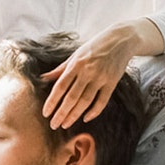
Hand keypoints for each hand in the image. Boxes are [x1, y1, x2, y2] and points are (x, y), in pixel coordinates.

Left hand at [41, 20, 161, 128]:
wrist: (121, 40)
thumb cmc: (94, 47)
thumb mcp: (75, 54)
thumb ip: (60, 69)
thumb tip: (43, 78)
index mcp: (75, 64)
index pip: (60, 86)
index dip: (52, 101)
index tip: (45, 113)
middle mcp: (87, 72)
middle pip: (72, 97)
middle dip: (61, 113)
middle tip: (53, 125)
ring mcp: (101, 78)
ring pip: (85, 102)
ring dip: (74, 115)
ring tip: (65, 124)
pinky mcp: (112, 83)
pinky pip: (102, 101)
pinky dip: (94, 111)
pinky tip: (85, 118)